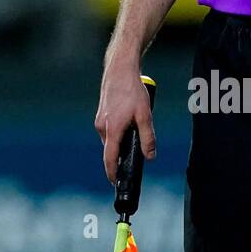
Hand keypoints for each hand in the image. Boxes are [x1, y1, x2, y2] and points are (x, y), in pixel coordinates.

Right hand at [94, 60, 155, 183]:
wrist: (120, 70)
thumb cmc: (132, 90)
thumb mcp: (145, 115)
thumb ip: (148, 138)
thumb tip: (150, 156)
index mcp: (111, 130)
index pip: (109, 158)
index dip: (112, 173)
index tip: (115, 182)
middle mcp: (102, 127)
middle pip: (111, 149)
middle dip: (121, 155)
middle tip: (134, 156)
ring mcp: (100, 120)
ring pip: (111, 139)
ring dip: (121, 140)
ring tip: (135, 129)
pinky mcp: (101, 114)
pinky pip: (110, 129)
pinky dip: (119, 131)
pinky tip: (129, 120)